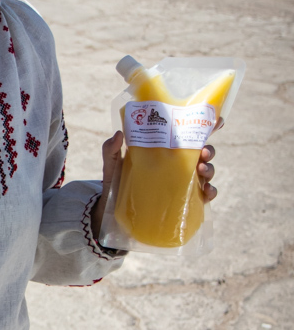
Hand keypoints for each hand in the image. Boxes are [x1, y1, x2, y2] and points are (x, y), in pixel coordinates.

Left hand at [90, 118, 222, 241]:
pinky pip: (204, 195)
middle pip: (202, 152)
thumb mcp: (112, 163)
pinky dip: (211, 192)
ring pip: (206, 171)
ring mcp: (183, 181)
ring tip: (202, 170)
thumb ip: (111, 148)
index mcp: (165, 149)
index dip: (205, 126)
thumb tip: (119, 134)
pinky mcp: (185, 200)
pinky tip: (207, 191)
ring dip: (210, 168)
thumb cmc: (116, 180)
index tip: (217, 121)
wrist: (113, 208)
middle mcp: (177, 163)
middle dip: (209, 149)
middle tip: (203, 152)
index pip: (187, 135)